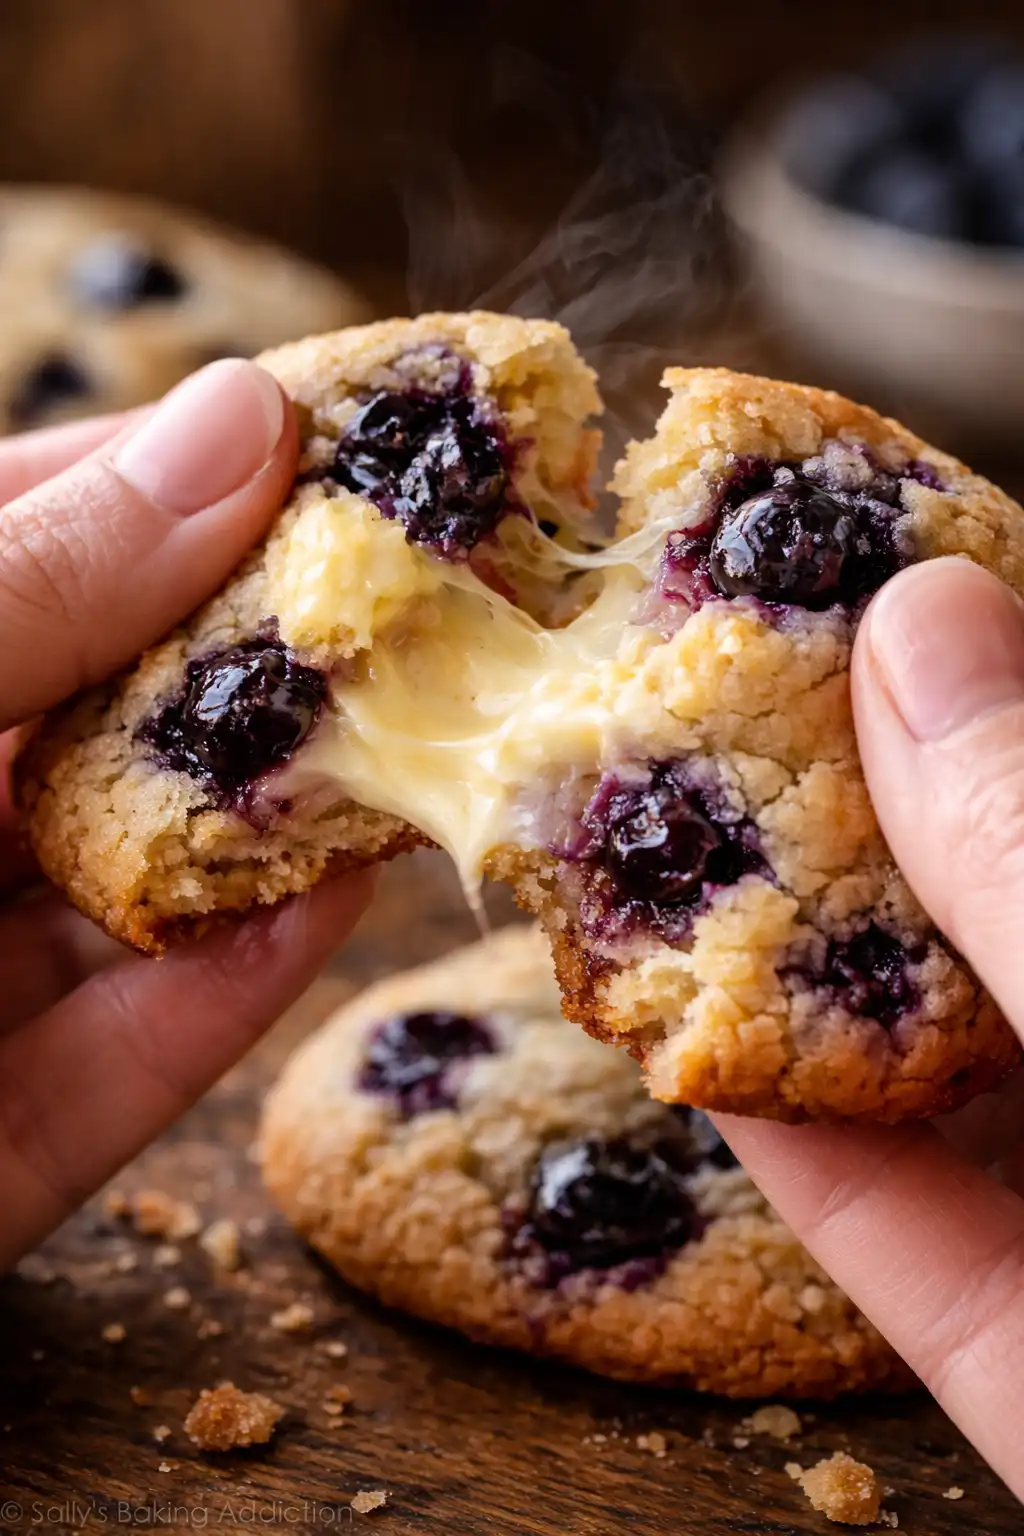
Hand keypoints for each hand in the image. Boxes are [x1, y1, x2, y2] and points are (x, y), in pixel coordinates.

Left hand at [0, 363, 372, 1269]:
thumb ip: (31, 580)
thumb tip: (239, 421)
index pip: (25, 544)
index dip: (179, 484)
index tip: (336, 441)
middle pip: (103, 730)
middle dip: (258, 674)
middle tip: (418, 611)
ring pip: (132, 904)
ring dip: (271, 838)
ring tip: (406, 761)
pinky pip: (123, 1065)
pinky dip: (230, 993)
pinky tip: (332, 908)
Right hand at [718, 557, 1023, 1501]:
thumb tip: (918, 622)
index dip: (976, 653)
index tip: (847, 568)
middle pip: (989, 898)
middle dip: (848, 804)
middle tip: (696, 697)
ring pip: (931, 1063)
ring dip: (786, 974)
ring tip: (650, 856)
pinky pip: (898, 1234)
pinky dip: (791, 1147)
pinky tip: (683, 1047)